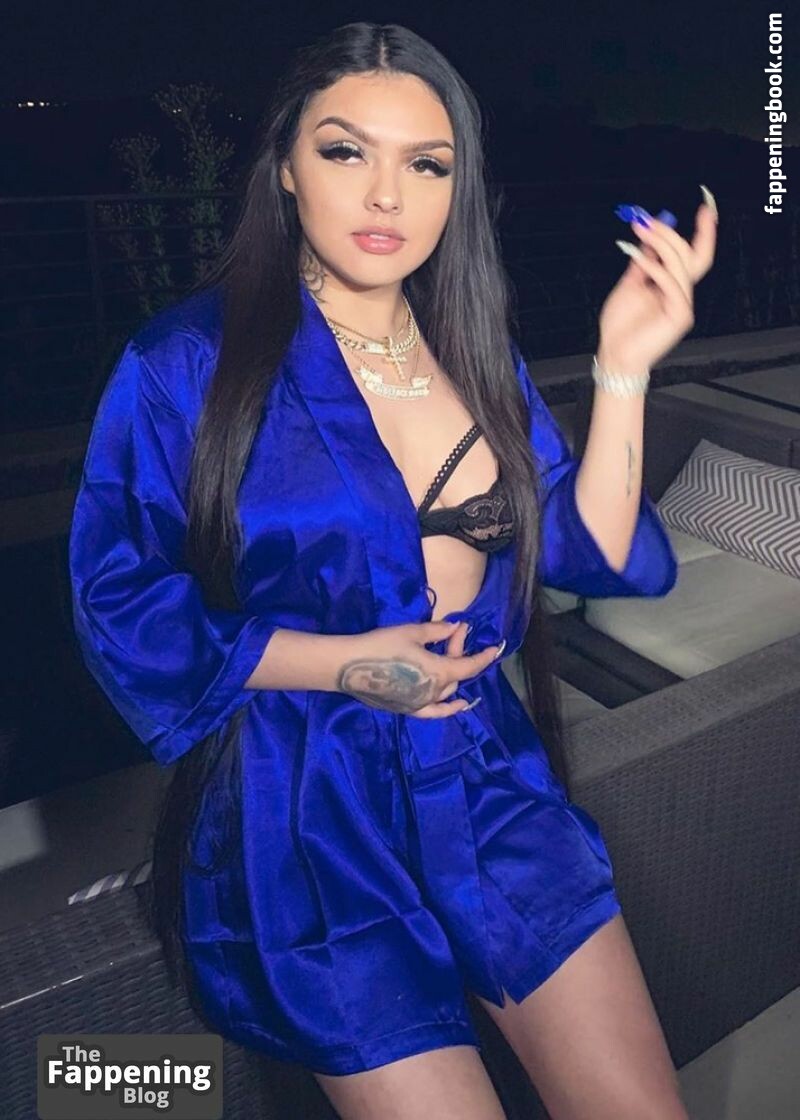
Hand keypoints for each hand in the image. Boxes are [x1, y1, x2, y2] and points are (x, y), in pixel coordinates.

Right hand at [335, 619, 502, 717]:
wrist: (348, 666)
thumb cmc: (381, 645)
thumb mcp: (412, 632)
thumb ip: (438, 631)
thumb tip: (455, 627)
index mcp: (439, 672)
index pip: (470, 666)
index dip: (485, 656)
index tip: (496, 647)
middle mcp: (434, 692)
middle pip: (456, 674)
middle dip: (458, 651)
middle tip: (452, 630)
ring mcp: (420, 704)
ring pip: (446, 691)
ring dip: (452, 674)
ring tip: (450, 655)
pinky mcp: (407, 709)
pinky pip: (434, 711)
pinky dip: (448, 708)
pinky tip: (459, 704)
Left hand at [597, 193, 717, 376]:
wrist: (615, 355)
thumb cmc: (620, 328)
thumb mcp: (629, 286)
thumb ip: (642, 263)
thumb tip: (648, 238)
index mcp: (673, 287)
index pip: (695, 256)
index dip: (704, 233)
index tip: (704, 208)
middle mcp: (682, 294)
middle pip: (690, 256)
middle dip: (671, 234)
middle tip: (648, 220)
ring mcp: (683, 305)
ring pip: (681, 265)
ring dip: (661, 244)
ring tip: (641, 232)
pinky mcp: (679, 316)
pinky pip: (670, 284)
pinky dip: (655, 268)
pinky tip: (640, 258)